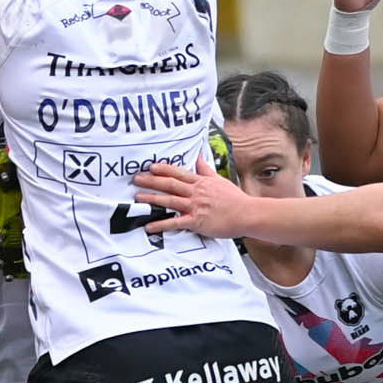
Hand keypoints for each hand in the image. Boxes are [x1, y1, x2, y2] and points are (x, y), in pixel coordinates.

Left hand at [133, 154, 250, 238]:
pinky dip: (161, 224)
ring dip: (152, 199)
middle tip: (136, 179)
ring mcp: (195, 207)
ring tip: (137, 198)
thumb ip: (206, 169)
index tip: (150, 167)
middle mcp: (195, 192)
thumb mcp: (219, 179)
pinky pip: (175, 223)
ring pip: (169, 201)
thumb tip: (199, 156)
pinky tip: (149, 226)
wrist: (246, 214)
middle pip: (170, 184)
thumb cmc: (234, 198)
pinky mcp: (196, 222)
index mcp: (200, 182)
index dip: (163, 169)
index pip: (178, 173)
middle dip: (151, 181)